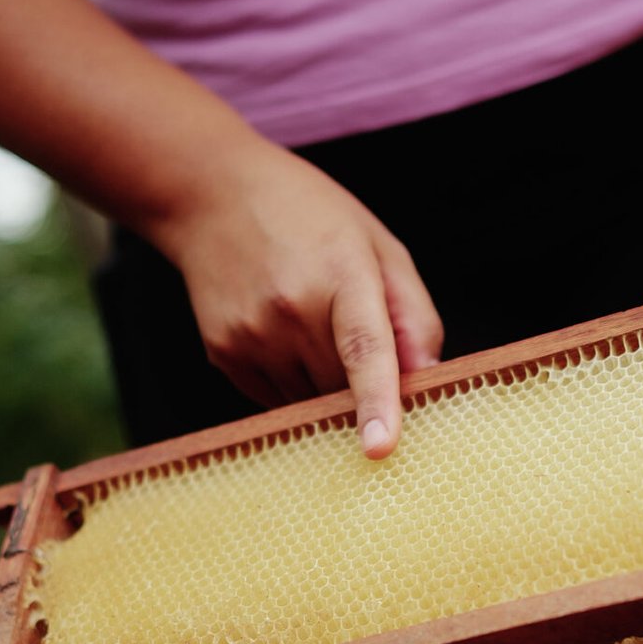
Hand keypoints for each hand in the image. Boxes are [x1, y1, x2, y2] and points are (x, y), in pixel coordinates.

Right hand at [147, 133, 442, 458]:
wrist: (213, 195)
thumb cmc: (310, 218)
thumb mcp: (378, 246)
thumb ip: (413, 313)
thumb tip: (429, 377)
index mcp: (342, 273)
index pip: (364, 349)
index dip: (376, 402)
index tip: (381, 448)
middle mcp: (290, 308)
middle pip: (344, 389)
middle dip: (361, 385)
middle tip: (348, 334)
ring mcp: (251, 334)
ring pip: (309, 402)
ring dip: (323, 384)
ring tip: (309, 321)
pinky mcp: (224, 353)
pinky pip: (275, 399)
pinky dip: (291, 381)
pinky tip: (282, 334)